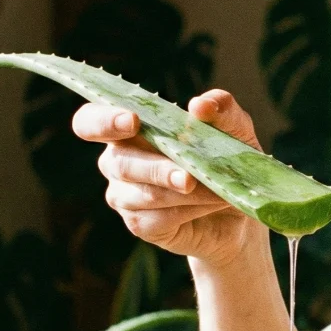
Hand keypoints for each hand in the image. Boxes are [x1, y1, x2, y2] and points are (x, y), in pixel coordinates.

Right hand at [73, 89, 267, 266]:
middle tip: (188, 177)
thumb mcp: (233, 129)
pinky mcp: (139, 224)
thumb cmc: (226, 158)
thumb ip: (220, 108)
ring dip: (183, 193)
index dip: (102, 121)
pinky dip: (188, 211)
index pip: (90, 121)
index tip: (132, 122)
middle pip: (119, 163)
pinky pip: (156, 219)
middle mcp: (118, 161)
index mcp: (128, 130)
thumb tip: (199, 106)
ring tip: (216, 191)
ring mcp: (124, 195)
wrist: (240, 207)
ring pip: (144, 194)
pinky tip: (210, 204)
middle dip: (158, 169)